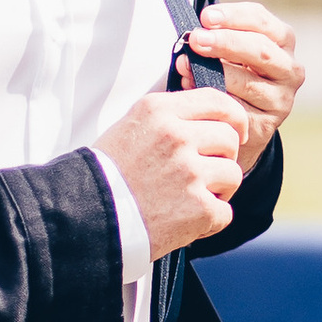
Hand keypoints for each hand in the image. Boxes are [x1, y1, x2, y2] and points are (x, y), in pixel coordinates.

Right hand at [96, 89, 243, 251]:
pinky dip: (209, 221)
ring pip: (233, 174)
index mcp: (160, 111)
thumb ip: (170, 116)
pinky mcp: (197, 207)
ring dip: (219, 190)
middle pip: (230, 138)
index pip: (218, 100)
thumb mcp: (132, 126)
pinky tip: (186, 220)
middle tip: (204, 174)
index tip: (236, 132)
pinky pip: (225, 212)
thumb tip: (208, 113)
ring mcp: (189, 172)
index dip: (234, 118)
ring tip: (192, 198)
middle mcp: (177, 136)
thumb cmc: (106, 174)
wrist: (86, 216)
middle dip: (223, 157)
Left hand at [190, 0, 301, 170]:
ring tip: (184, 66)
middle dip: (225, 42)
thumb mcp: (233, 49)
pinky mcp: (266, 126)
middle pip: (260, 49)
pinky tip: (194, 90)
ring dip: (213, 72)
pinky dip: (213, 98)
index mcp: (283, 41)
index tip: (205, 17)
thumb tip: (196, 33)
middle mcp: (289, 69)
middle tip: (196, 39)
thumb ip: (222, 35)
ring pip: (247, 83)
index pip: (261, 21)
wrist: (241, 120)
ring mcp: (281, 99)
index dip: (233, 16)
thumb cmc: (232, 73)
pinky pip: (237, 110)